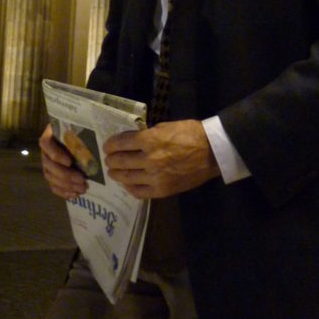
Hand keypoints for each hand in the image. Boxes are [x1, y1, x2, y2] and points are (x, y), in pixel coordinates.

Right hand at [39, 123, 87, 199]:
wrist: (72, 137)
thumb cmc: (75, 131)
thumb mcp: (74, 127)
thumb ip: (77, 131)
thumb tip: (92, 134)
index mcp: (48, 137)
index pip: (46, 145)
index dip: (56, 154)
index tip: (69, 161)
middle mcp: (45, 153)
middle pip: (49, 166)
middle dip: (66, 175)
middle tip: (82, 179)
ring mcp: (47, 166)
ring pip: (51, 178)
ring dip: (66, 185)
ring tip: (82, 188)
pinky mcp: (51, 176)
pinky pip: (53, 187)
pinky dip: (63, 192)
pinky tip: (75, 195)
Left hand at [103, 119, 219, 198]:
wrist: (211, 153)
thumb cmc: (190, 134)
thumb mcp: (165, 126)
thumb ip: (147, 135)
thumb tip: (131, 141)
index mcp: (150, 140)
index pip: (121, 143)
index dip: (110, 145)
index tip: (107, 146)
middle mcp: (149, 159)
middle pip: (121, 161)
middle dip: (111, 160)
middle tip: (108, 159)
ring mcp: (155, 177)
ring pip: (126, 178)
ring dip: (116, 174)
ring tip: (113, 172)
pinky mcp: (162, 190)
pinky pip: (139, 192)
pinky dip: (130, 188)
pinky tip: (127, 184)